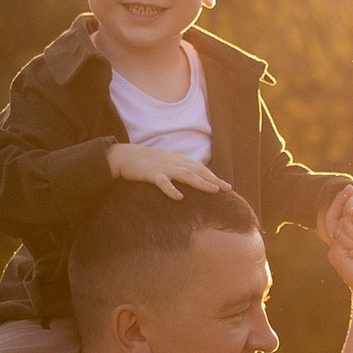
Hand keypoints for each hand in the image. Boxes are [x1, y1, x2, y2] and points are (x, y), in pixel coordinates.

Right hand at [107, 143, 225, 197]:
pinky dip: (171, 189)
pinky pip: (162, 182)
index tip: (227, 187)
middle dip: (214, 179)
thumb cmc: (146, 162)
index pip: (200, 168)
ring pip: (185, 175)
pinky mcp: (151, 173)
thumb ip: (179, 170)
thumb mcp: (166, 164)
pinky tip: (179, 197)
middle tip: (228, 189)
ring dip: (200, 182)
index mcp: (179, 160)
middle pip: (198, 171)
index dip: (214, 176)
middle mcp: (175, 162)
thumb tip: (193, 181)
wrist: (124, 155)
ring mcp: (164, 167)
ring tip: (213, 190)